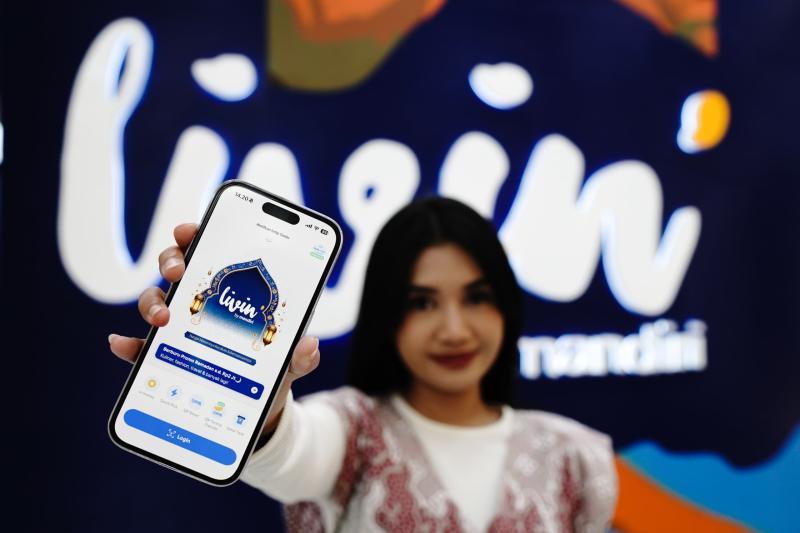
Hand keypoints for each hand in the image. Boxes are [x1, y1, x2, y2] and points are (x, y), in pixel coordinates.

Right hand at [108, 222, 319, 435]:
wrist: (257, 408)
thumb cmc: (274, 371)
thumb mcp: (291, 362)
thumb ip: (302, 355)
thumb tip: (309, 344)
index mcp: (233, 290)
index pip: (211, 250)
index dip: (196, 233)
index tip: (189, 230)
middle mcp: (202, 301)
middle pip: (177, 266)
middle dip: (173, 259)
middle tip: (179, 272)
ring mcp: (181, 327)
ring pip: (155, 300)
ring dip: (152, 302)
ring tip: (161, 319)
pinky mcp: (167, 356)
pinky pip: (141, 346)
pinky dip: (129, 345)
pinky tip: (122, 344)